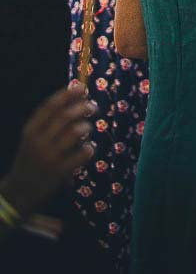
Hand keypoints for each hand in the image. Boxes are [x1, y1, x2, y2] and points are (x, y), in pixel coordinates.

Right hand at [1, 83, 94, 217]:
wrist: (18, 193)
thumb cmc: (30, 159)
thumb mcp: (31, 138)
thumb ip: (48, 121)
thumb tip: (75, 96)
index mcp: (30, 131)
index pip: (50, 106)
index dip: (68, 94)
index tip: (81, 88)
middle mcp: (38, 142)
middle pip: (65, 116)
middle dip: (83, 107)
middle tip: (92, 106)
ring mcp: (49, 158)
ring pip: (75, 132)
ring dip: (86, 126)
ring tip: (87, 128)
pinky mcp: (59, 172)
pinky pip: (82, 153)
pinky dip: (89, 148)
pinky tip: (88, 148)